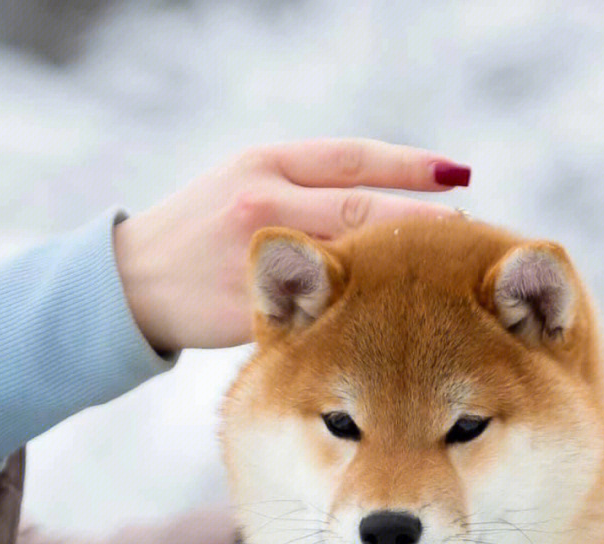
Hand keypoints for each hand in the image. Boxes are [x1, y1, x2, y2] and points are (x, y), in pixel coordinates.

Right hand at [113, 138, 470, 352]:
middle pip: (360, 208)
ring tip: (441, 280)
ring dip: (396, 271)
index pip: (353, 159)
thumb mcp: (246, 183)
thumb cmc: (201, 232)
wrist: (134, 284)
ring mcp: (259, 260)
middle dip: (418, 223)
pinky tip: (391, 324)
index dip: (410, 167)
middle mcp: (265, 204)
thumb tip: (386, 197)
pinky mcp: (253, 310)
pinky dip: (360, 315)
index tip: (458, 175)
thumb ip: (307, 187)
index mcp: (265, 165)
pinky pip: (319, 314)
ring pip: (346, 263)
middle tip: (469, 234)